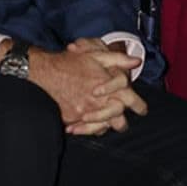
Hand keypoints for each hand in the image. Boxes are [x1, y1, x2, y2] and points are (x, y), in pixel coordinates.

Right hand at [29, 44, 143, 132]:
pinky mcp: (73, 119)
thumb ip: (118, 59)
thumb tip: (137, 61)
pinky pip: (86, 130)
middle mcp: (100, 102)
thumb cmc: (70, 62)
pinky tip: (88, 126)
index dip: (139, 105)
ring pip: (103, 127)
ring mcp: (86, 112)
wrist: (44, 73)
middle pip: (119, 120)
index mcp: (109, 86)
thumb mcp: (96, 55)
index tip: (142, 109)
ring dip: (106, 126)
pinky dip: (89, 129)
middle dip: (122, 123)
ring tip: (106, 125)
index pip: (131, 100)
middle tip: (122, 123)